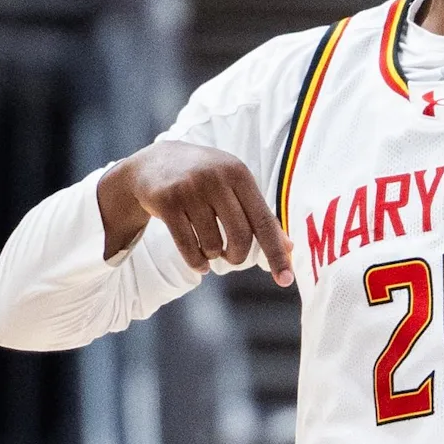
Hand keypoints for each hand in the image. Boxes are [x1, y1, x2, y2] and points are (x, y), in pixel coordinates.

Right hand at [98, 141, 293, 284]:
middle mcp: (216, 178)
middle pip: (240, 235)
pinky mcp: (167, 201)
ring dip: (214, 255)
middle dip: (238, 256)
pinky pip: (187, 247)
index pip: (263, 220)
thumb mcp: (234, 186)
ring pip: (212, 244)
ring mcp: (189, 189)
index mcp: (239, 173)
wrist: (154, 163)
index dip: (276, 252)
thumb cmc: (206, 179)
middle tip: (232, 257)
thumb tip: (289, 248)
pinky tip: (200, 264)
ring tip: (210, 248)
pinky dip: (196, 262)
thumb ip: (260, 214)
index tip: (286, 280)